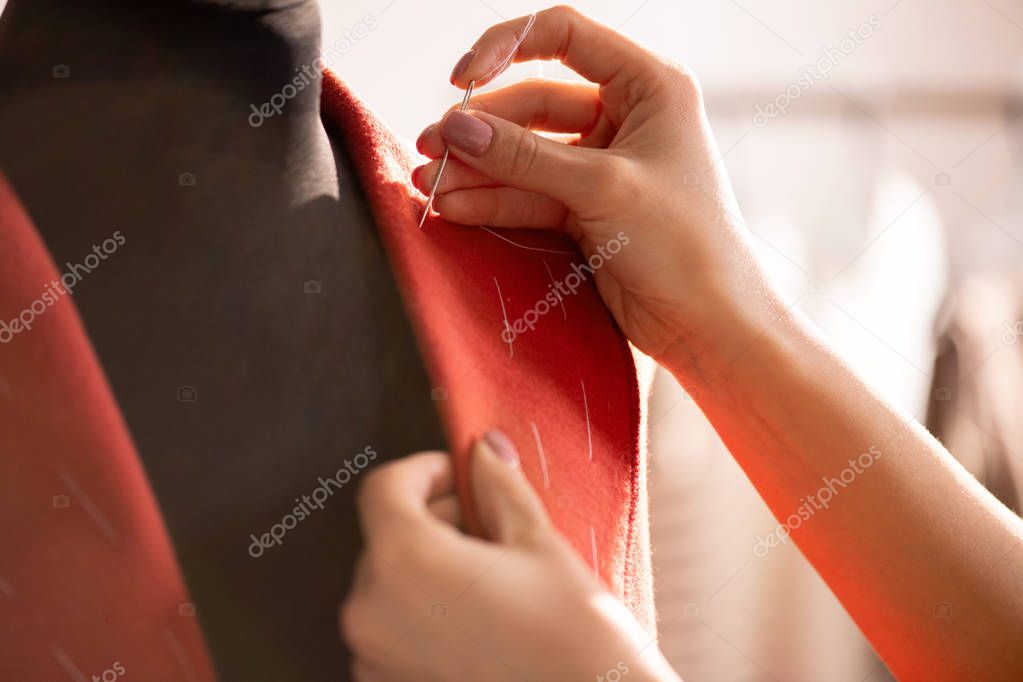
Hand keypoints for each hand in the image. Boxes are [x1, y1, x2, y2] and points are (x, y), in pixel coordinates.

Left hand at [340, 432, 678, 681]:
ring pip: (389, 585)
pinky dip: (424, 615)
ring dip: (429, 570)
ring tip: (490, 582)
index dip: (424, 471)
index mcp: (403, 560)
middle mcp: (371, 612)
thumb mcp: (538, 543)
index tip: (461, 476)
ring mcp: (373, 659)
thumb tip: (484, 450)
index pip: (383, 488)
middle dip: (435, 522)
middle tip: (492, 530)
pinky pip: (393, 632)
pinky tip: (478, 622)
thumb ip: (498, 487)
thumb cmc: (573, 639)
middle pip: (387, 537)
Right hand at [415, 6, 785, 381]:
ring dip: (477, 169)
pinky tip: (454, 207)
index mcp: (650, 86)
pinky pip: (529, 194)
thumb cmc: (686, 243)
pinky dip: (492, 200)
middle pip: (534, 104)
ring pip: (525, 155)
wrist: (710, 325)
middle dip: (482, 130)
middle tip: (433, 148)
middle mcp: (626, 117)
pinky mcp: (586, 209)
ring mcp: (603, 166)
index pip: (566, 36)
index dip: (506, 47)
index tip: (461, 81)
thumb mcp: (602, 187)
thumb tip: (457, 128)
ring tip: (429, 184)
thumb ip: (524, 157)